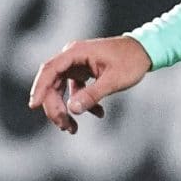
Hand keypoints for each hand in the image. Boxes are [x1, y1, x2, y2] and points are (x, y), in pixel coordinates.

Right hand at [26, 35, 152, 133]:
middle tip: (65, 127)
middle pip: (52, 83)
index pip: (50, 70)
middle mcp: (72, 57)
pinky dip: (82, 103)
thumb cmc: (131, 61)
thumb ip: (92, 95)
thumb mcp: (113, 81)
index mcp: (76, 53)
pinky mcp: (83, 71)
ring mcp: (77, 64)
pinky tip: (99, 113)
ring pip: (61, 89)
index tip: (34, 105)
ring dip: (65, 109)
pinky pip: (74, 90)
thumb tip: (72, 110)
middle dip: (55, 107)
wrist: (146, 51)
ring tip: (72, 129)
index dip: (40, 88)